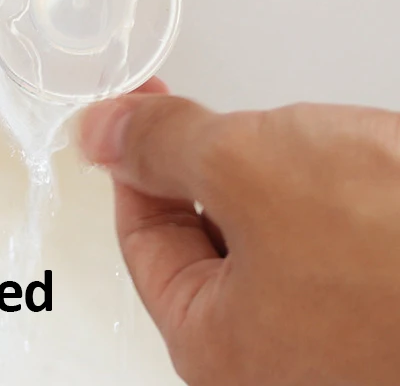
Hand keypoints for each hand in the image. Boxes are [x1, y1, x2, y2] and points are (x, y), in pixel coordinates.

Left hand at [79, 93, 399, 385]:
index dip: (131, 160)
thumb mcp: (252, 168)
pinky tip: (347, 166)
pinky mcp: (382, 310)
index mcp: (219, 349)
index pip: (140, 240)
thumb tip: (97, 133)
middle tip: (204, 111)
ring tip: (294, 139)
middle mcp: (277, 363)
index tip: (133, 108)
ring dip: (266, 177)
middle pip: (201, 242)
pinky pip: (330, 245)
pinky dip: (321, 196)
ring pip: (268, 239)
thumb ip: (162, 144)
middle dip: (200, 166)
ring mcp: (338, 343)